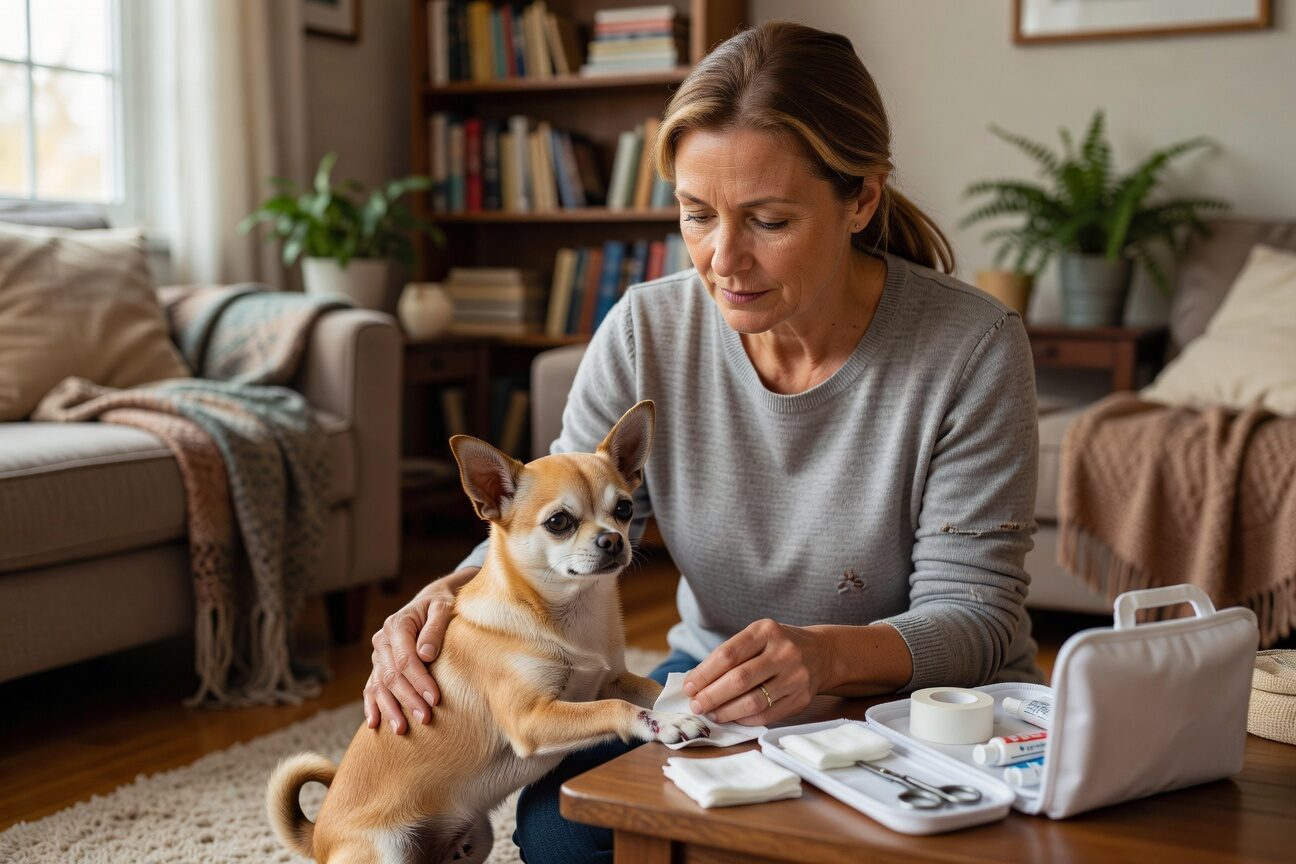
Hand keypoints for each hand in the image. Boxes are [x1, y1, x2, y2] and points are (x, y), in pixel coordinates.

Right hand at [364, 568, 473, 733]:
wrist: (429, 604)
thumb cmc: (441, 605)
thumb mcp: (444, 607)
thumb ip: (435, 628)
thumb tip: (426, 654)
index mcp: (397, 625)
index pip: (406, 659)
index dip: (420, 681)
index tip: (435, 699)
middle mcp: (382, 641)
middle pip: (392, 676)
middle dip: (408, 699)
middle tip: (425, 719)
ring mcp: (378, 655)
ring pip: (380, 685)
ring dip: (390, 709)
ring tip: (401, 730)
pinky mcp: (379, 666)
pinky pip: (371, 688)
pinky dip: (372, 706)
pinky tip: (374, 724)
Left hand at [681, 619, 831, 725]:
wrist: (821, 653)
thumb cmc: (777, 645)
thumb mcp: (757, 637)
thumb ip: (730, 655)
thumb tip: (696, 682)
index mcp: (766, 631)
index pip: (728, 654)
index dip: (704, 673)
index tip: (688, 686)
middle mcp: (783, 652)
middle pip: (739, 679)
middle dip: (712, 695)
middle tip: (696, 705)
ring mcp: (795, 677)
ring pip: (753, 701)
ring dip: (726, 711)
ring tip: (711, 714)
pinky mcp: (801, 699)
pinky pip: (767, 715)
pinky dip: (745, 719)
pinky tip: (732, 717)